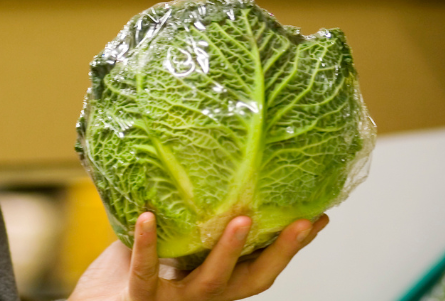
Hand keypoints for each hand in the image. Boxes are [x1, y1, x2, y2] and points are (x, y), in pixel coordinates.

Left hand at [69, 212, 328, 300]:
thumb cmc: (124, 274)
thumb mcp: (162, 242)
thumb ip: (180, 212)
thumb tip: (195, 157)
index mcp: (214, 280)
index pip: (262, 264)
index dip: (292, 246)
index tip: (320, 216)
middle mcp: (202, 295)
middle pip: (252, 279)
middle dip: (280, 252)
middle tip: (303, 221)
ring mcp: (173, 300)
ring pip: (209, 281)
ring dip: (229, 251)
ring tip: (242, 220)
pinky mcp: (138, 300)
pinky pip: (144, 272)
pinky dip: (146, 244)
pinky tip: (147, 216)